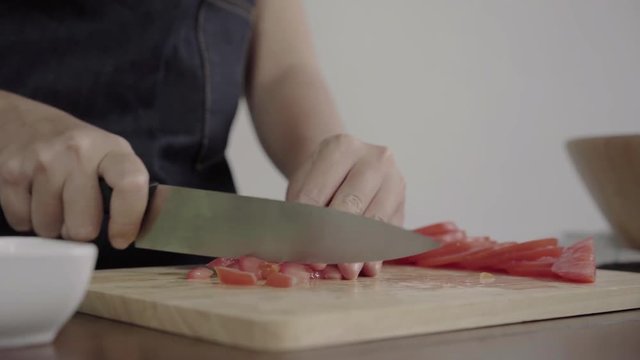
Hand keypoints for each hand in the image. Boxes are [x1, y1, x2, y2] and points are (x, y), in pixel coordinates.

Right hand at [0, 91, 148, 247]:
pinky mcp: (10, 172)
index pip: (131, 184)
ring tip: (55, 201)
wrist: (24, 122)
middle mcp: (77, 152)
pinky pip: (22, 221)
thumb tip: (148, 229)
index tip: (121, 239)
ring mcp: (41, 161)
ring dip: (53, 225)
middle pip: (83, 225)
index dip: (128, 219)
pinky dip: (28, 218)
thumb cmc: (78, 150)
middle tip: (80, 215)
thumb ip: (129, 191)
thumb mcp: (111, 158)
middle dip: (81, 231)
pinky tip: (34, 197)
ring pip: (49, 228)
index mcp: (112, 149)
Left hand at [286, 134, 405, 278]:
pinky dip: (377, 252)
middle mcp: (374, 158)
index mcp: (341, 147)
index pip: (319, 191)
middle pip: (351, 204)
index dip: (307, 223)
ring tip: (346, 271)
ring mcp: (394, 179)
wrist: (346, 165)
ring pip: (375, 220)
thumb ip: (304, 216)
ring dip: (359, 250)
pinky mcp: (403, 202)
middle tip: (323, 263)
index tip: (300, 248)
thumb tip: (316, 258)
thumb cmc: (321, 178)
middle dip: (335, 239)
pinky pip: (390, 231)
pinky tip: (367, 266)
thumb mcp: (303, 186)